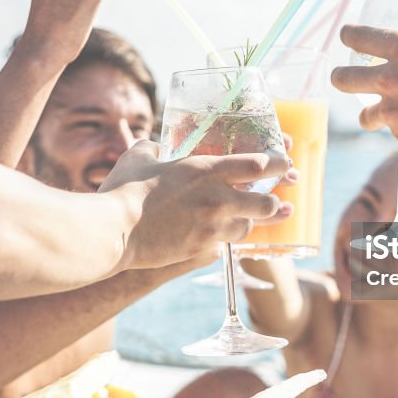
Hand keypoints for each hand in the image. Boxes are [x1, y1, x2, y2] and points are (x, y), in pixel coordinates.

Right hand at [100, 140, 292, 269]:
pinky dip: (228, 237)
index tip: (285, 163)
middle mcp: (216, 198)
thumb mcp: (139, 157)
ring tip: (248, 218)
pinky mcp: (201, 248)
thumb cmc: (123, 190)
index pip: (257, 165)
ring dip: (250, 222)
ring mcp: (211, 227)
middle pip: (266, 203)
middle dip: (274, 202)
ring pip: (249, 227)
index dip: (277, 164)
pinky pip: (227, 244)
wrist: (113, 232)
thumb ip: (154, 148)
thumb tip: (157, 148)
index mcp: (205, 169)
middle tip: (275, 199)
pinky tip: (225, 234)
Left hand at [331, 25, 397, 162]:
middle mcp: (391, 77)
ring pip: (363, 116)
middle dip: (340, 77)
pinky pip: (393, 131)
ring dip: (370, 114)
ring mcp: (392, 109)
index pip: (360, 37)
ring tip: (378, 115)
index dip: (350, 35)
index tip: (346, 35)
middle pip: (342, 78)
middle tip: (341, 78)